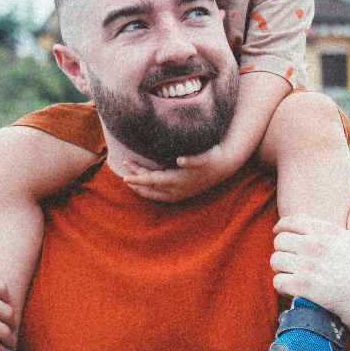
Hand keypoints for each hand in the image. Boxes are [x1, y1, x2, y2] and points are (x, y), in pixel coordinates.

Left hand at [120, 147, 239, 202]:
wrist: (226, 166)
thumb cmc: (213, 158)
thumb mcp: (205, 158)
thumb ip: (193, 160)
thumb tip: (180, 161)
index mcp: (178, 181)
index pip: (152, 181)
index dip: (138, 178)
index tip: (124, 177)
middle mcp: (177, 190)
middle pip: (150, 187)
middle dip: (136, 179)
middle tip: (125, 167)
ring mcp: (179, 192)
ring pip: (154, 192)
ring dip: (142, 185)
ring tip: (131, 177)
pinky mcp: (181, 191)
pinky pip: (160, 192)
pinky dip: (150, 188)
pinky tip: (148, 181)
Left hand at [272, 200, 349, 337]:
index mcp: (330, 232)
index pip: (292, 221)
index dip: (282, 227)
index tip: (280, 234)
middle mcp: (317, 246)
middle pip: (280, 241)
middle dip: (282, 251)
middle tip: (289, 260)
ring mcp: (311, 267)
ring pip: (276, 261)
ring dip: (281, 269)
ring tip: (291, 275)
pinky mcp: (307, 289)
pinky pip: (278, 281)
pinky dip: (283, 287)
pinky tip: (293, 290)